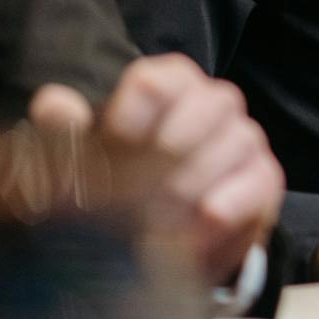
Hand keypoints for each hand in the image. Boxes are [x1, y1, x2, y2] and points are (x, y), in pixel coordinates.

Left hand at [29, 54, 284, 284]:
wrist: (162, 237)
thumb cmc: (123, 186)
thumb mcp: (87, 161)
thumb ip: (67, 131)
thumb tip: (53, 103)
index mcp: (168, 88)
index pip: (161, 80)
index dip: (135, 114)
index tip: (115, 148)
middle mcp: (213, 104)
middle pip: (210, 102)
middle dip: (173, 150)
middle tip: (140, 191)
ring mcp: (245, 139)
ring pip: (238, 139)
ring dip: (198, 182)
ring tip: (162, 219)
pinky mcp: (265, 178)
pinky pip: (260, 179)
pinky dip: (228, 206)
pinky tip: (197, 229)